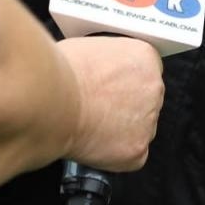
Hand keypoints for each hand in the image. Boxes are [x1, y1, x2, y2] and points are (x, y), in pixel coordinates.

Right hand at [58, 36, 162, 171]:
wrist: (50, 101)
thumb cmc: (60, 73)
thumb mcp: (88, 48)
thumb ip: (107, 61)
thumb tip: (101, 70)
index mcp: (145, 58)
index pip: (145, 72)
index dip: (125, 83)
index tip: (111, 90)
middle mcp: (154, 88)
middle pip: (146, 101)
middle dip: (125, 107)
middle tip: (98, 109)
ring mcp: (148, 121)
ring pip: (138, 130)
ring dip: (120, 130)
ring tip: (91, 125)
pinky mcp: (137, 151)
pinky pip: (129, 156)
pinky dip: (112, 155)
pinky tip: (92, 142)